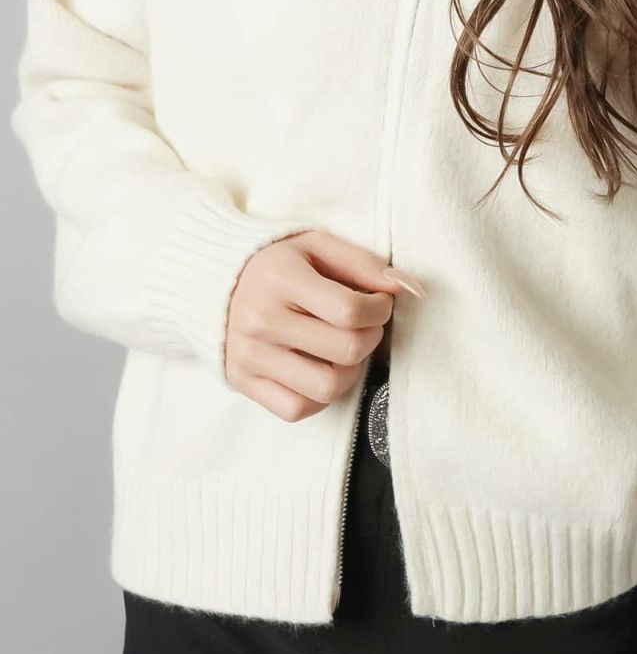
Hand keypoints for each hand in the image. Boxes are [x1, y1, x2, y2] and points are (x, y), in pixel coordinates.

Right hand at [224, 229, 425, 421]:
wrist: (213, 283)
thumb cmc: (278, 263)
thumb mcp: (317, 245)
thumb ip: (364, 262)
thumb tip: (407, 286)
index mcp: (280, 279)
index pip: (350, 310)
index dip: (381, 309)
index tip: (380, 302)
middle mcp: (261, 321)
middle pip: (346, 350)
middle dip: (372, 337)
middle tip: (367, 324)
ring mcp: (250, 356)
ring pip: (326, 388)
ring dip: (352, 371)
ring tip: (347, 349)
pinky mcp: (243, 382)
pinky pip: (297, 409)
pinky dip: (321, 396)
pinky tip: (322, 369)